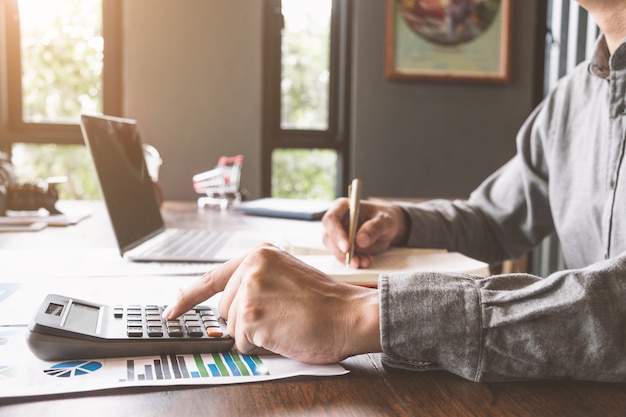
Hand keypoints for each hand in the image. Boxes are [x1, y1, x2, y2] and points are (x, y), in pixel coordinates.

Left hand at [163, 243, 380, 363]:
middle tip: (280, 316)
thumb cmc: (325, 303)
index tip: (172, 310)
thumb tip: (221, 313)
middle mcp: (251, 266)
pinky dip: (262, 346)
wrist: (350, 314)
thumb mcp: (286, 277)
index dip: (188, 297)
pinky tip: (284, 332)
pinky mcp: (252, 316)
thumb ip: (254, 284)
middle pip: (225, 309)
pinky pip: (242, 343)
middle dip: (246, 320)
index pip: (212, 277)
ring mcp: (250, 290)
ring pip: (233, 328)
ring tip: (285, 322)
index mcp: (261, 253)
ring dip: (256, 334)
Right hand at [321, 198, 409, 267]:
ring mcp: (338, 235)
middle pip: (329, 237)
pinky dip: (354, 262)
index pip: (331, 219)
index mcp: (343, 207)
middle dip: (341, 252)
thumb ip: (374, 228)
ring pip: (335, 250)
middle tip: (355, 261)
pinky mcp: (343, 247)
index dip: (336, 233)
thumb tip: (360, 241)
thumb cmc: (385, 218)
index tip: (347, 247)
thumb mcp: (384, 220)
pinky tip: (366, 261)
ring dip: (348, 259)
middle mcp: (337, 221)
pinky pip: (344, 257)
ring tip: (365, 261)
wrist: (388, 227)